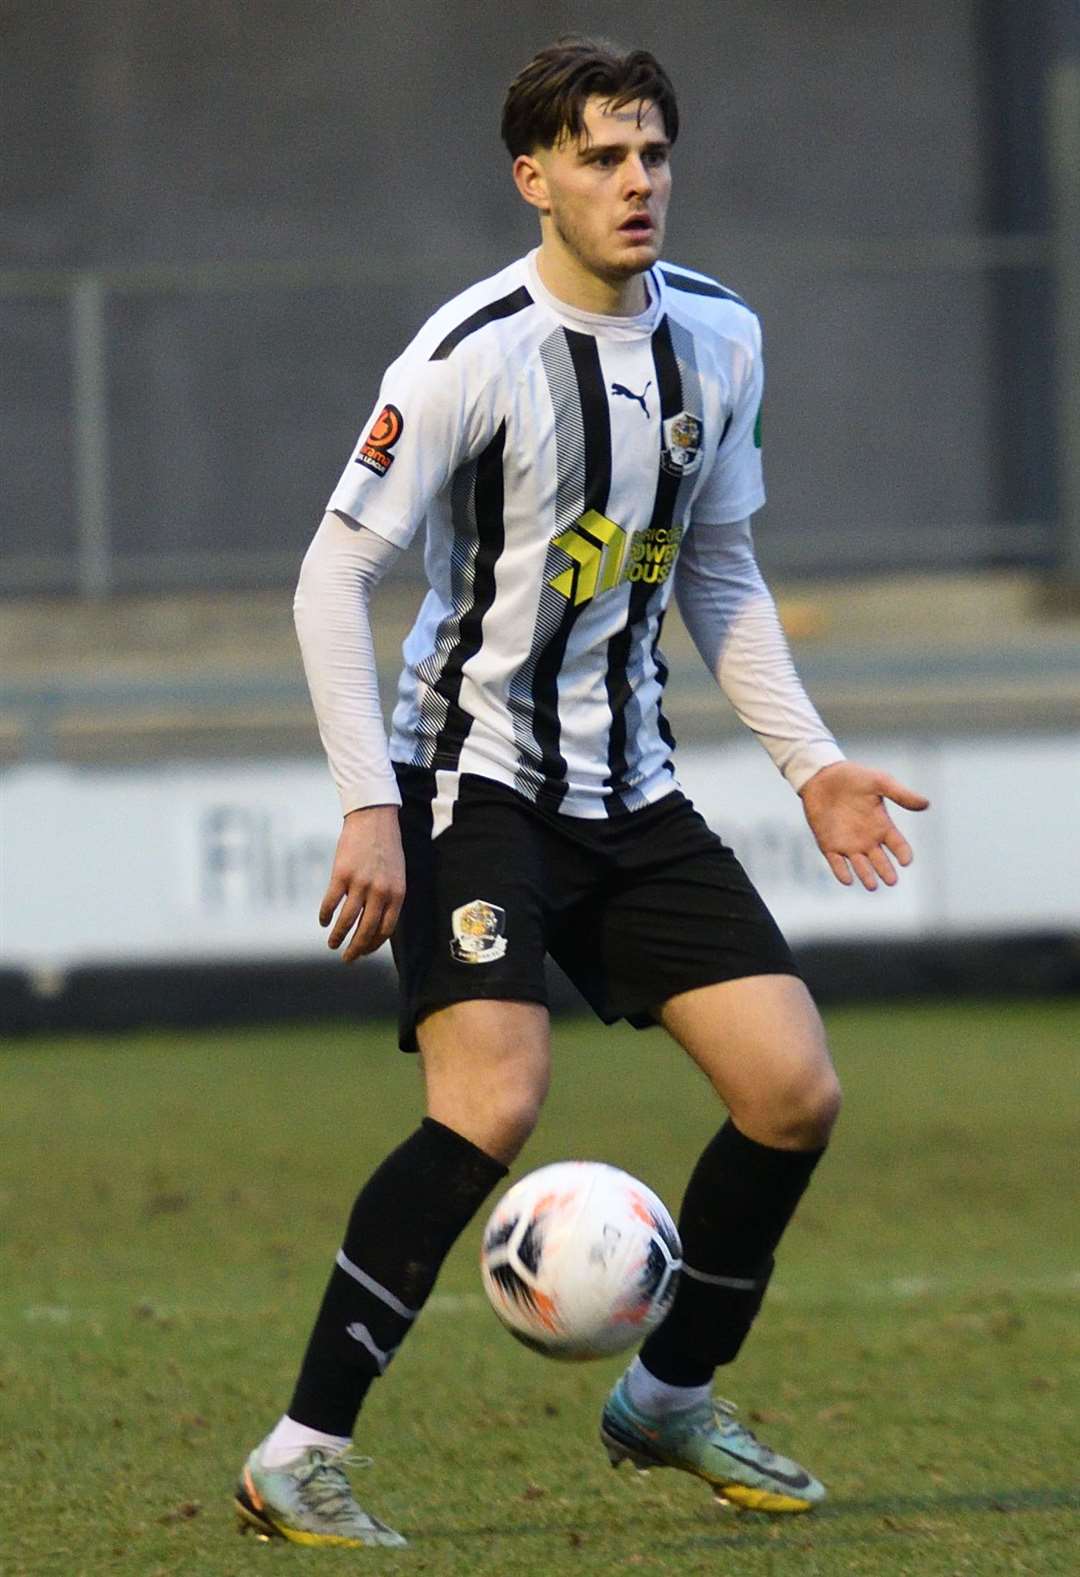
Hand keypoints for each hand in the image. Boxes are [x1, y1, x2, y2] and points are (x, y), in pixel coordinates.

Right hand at [320, 805, 405, 959]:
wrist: (374, 818)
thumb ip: (390, 898)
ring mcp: (360, 883)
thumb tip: (376, 925)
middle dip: (356, 949)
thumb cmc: (387, 848)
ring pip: (347, 921)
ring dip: (338, 937)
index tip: (363, 951)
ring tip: (332, 944)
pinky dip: (326, 916)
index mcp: (397, 894)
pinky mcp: (342, 875)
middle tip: (347, 958)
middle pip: (366, 930)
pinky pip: (331, 903)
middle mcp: (380, 892)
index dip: (373, 945)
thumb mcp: (397, 875)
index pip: (385, 930)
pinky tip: (323, 922)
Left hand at [798, 762, 928, 890]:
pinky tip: (848, 879)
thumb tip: (926, 804)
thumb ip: (901, 794)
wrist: (822, 775)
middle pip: (881, 861)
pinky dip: (842, 872)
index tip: (905, 860)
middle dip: (886, 872)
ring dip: (866, 876)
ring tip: (873, 886)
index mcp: (883, 825)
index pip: (898, 845)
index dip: (903, 854)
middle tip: (891, 881)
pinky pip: (837, 863)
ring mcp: (848, 844)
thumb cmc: (853, 777)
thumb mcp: (880, 782)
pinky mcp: (829, 845)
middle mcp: (868, 839)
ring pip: (860, 866)